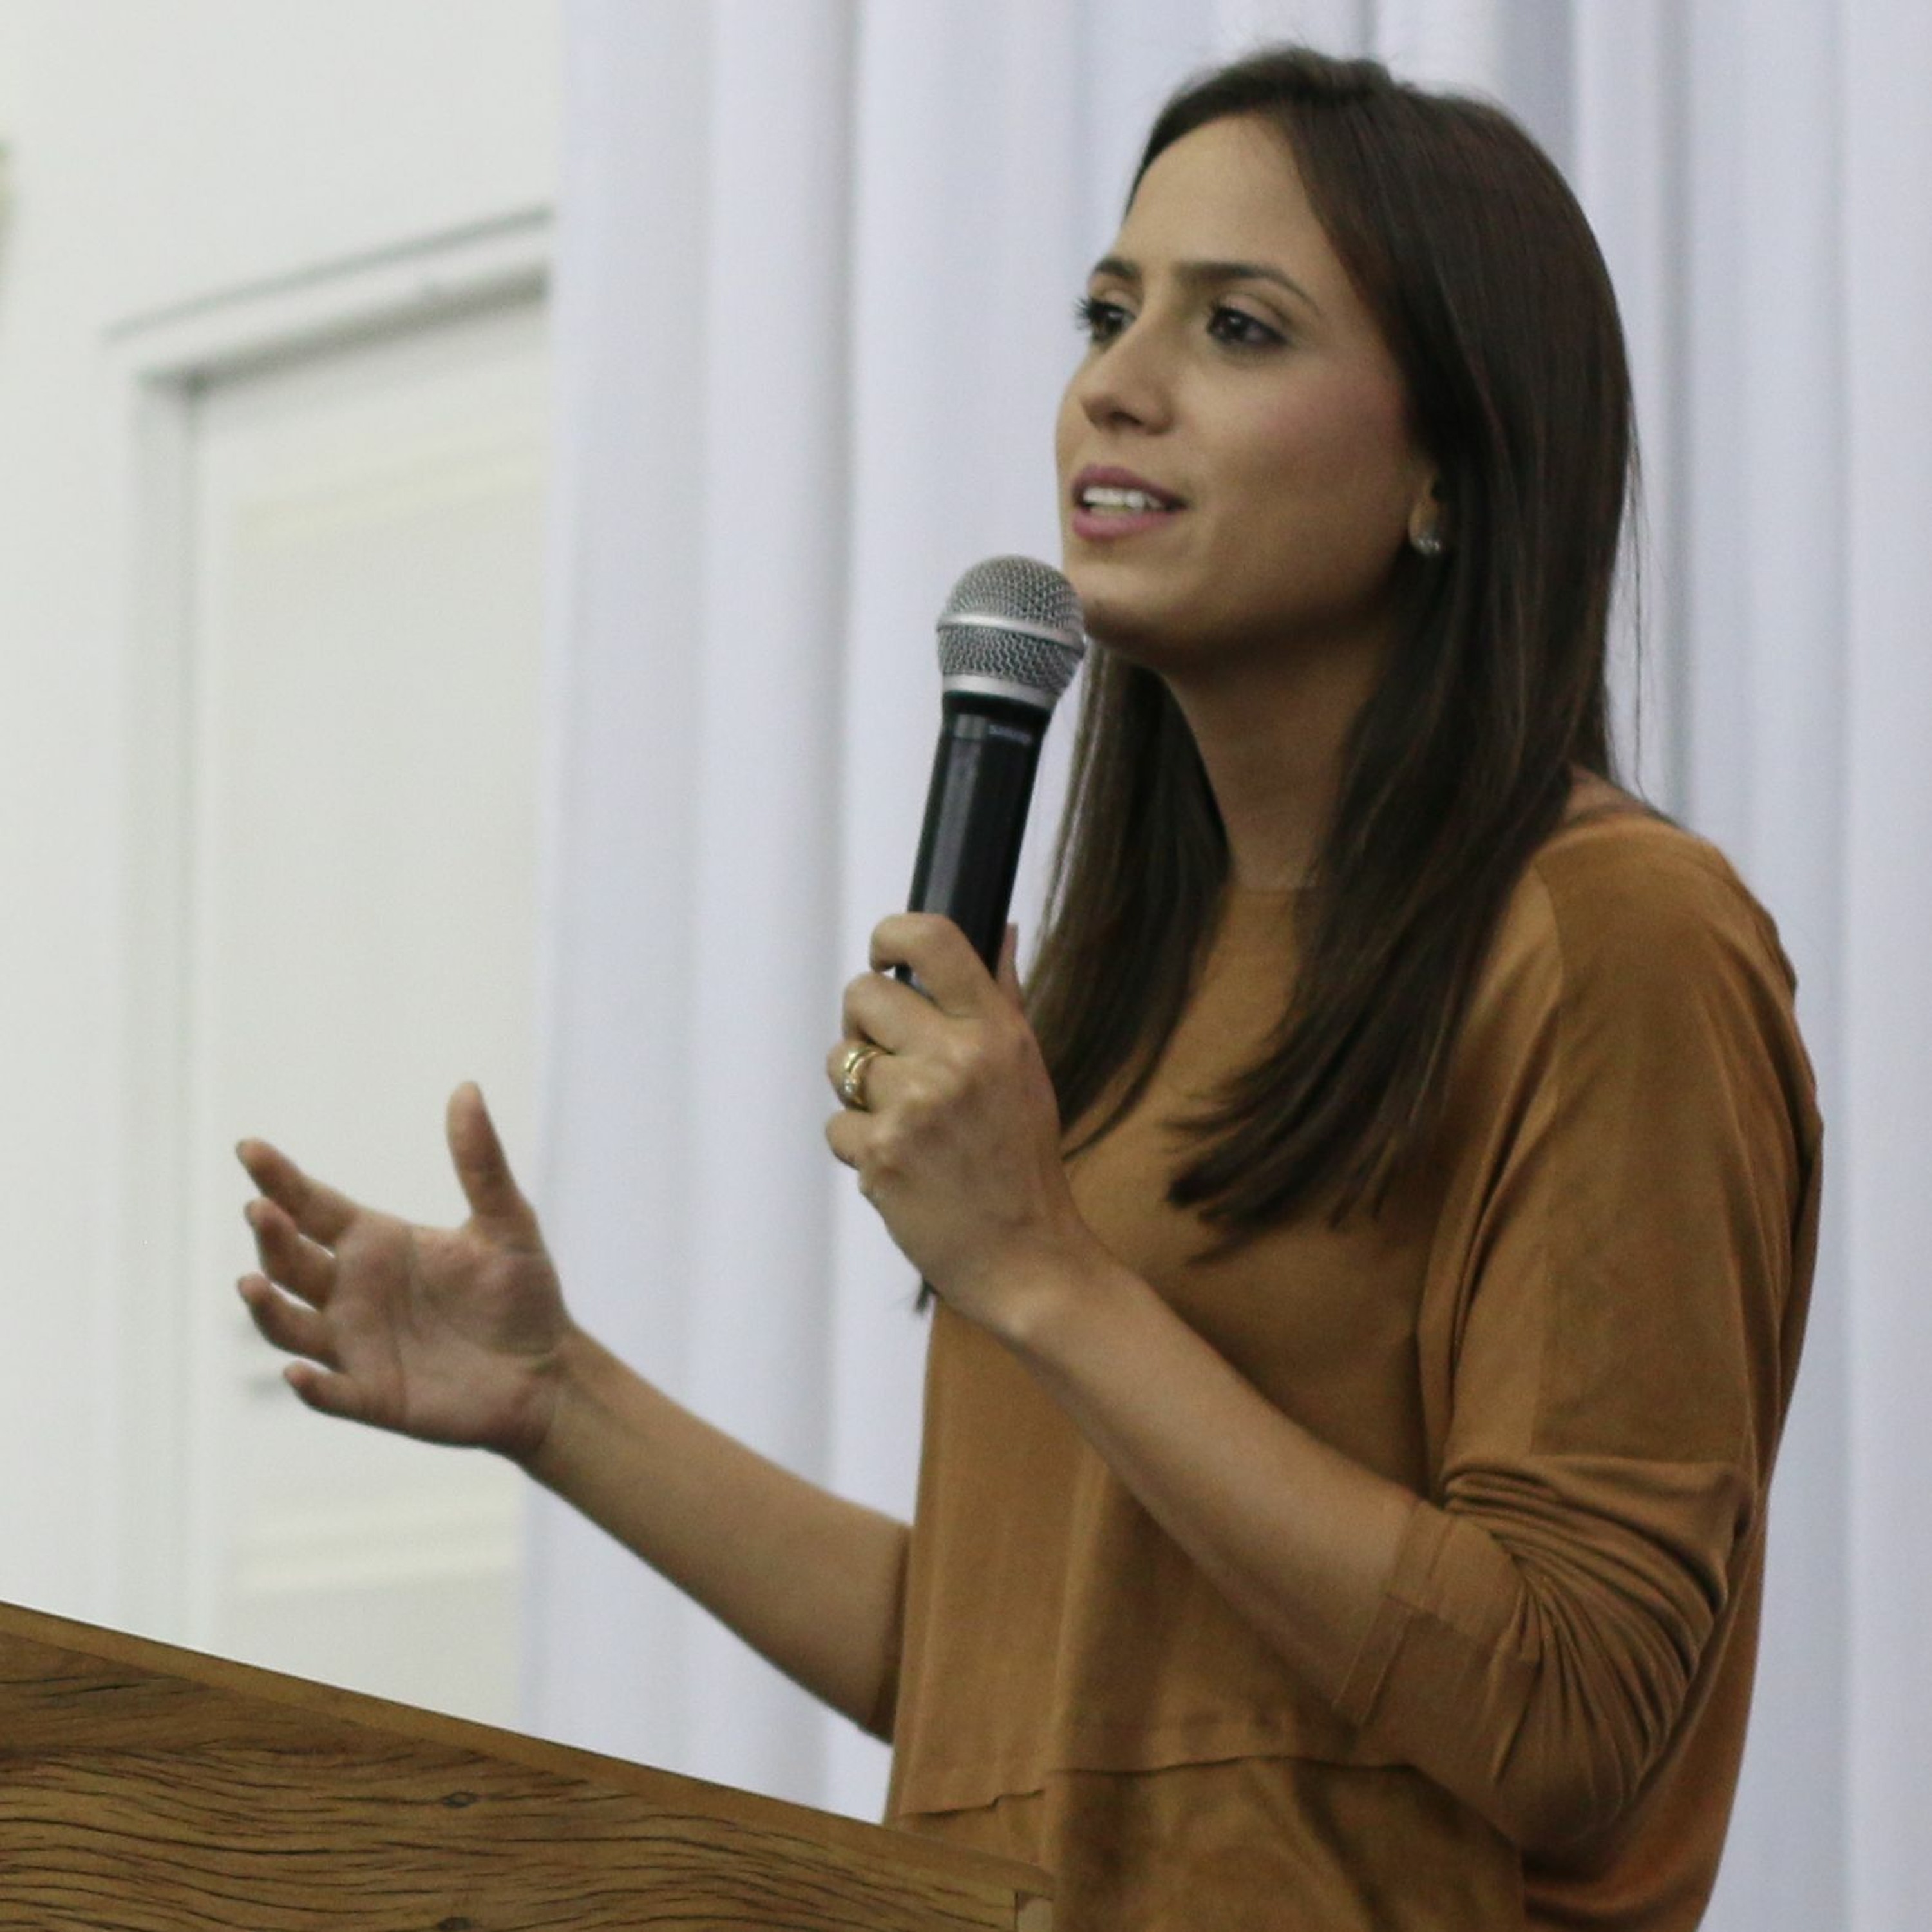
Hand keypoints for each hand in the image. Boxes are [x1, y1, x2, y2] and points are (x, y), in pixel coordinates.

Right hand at [236, 1083, 572, 1464]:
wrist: (548, 1371)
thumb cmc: (522, 1293)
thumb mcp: (507, 1223)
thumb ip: (481, 1162)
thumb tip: (467, 1087)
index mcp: (376, 1243)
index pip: (313, 1205)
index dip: (279, 1179)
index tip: (249, 1149)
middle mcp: (352, 1291)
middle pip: (291, 1261)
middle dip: (271, 1236)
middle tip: (261, 1210)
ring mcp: (356, 1346)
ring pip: (290, 1325)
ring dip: (267, 1307)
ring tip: (252, 1283)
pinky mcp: (373, 1397)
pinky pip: (330, 1393)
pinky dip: (310, 1385)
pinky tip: (298, 1373)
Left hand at [824, 917, 1101, 1335]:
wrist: (1026, 1257)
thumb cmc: (1023, 1162)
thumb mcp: (1028, 1070)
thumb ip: (1003, 998)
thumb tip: (998, 931)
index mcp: (994, 1030)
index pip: (930, 940)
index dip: (891, 935)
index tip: (884, 956)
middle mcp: (954, 1060)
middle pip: (862, 995)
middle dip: (865, 1023)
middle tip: (893, 1058)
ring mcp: (913, 1108)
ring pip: (840, 1061)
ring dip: (860, 1089)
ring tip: (905, 1120)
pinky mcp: (880, 1156)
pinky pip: (838, 1126)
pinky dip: (860, 1145)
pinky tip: (901, 1164)